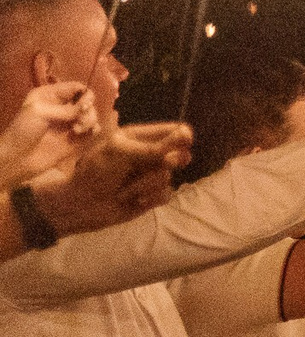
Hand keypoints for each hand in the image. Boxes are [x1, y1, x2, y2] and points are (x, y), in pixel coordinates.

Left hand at [0, 83, 94, 185]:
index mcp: (50, 96)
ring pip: (92, 115)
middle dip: (87, 110)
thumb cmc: (24, 130)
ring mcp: (70, 123)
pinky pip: (93, 130)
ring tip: (77, 131)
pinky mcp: (77, 138)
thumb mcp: (40, 112)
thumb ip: (66, 109)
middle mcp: (63, 107)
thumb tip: (88, 107)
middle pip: (87, 101)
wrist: (20, 157)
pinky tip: (82, 134)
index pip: (75, 87)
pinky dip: (93, 130)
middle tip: (79, 121)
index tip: (84, 105)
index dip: (84, 94)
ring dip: (89, 121)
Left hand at [25, 122, 193, 235]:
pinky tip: (134, 200)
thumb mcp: (122, 152)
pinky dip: (150, 198)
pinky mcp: (153, 195)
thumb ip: (155, 146)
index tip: (185, 140)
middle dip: (169, 161)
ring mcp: (151, 175)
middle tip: (162, 163)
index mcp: (138, 137)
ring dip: (146, 185)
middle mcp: (148, 155)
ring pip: (168, 177)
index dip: (182, 135)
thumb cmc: (96, 172)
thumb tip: (187, 134)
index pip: (171, 131)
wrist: (84, 204)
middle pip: (178, 154)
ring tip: (125, 189)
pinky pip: (166, 194)